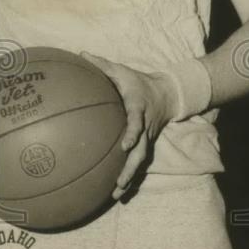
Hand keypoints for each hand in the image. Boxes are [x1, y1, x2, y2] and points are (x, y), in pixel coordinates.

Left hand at [80, 52, 177, 199]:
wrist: (168, 94)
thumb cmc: (139, 82)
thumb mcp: (122, 70)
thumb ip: (102, 64)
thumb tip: (80, 54)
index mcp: (138, 109)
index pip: (137, 122)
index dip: (132, 133)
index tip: (125, 145)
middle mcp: (145, 127)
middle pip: (141, 152)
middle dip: (130, 169)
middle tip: (118, 183)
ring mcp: (147, 138)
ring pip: (140, 161)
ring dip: (130, 178)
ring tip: (117, 194)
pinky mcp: (146, 144)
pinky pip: (138, 161)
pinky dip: (130, 175)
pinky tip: (117, 190)